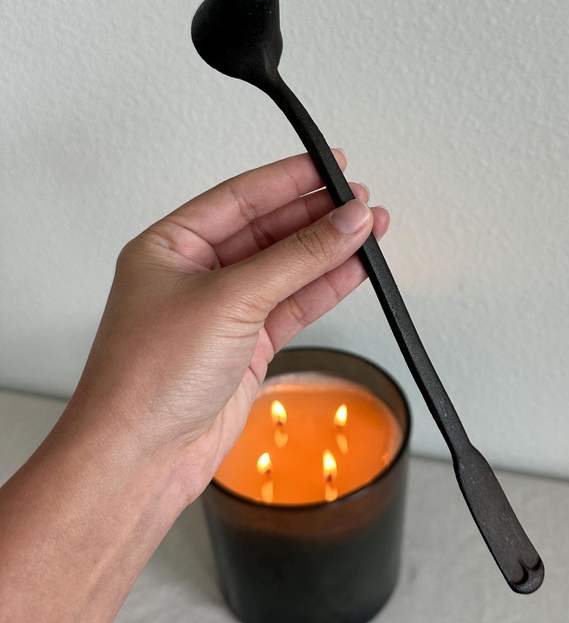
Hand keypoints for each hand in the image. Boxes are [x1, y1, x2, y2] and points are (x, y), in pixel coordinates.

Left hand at [68, 150, 387, 500]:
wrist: (141, 457)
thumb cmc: (149, 377)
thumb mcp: (229, 300)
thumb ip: (296, 258)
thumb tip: (346, 221)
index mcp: (171, 246)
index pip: (240, 197)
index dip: (289, 179)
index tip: (332, 165)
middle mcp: (196, 274)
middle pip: (268, 231)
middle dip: (316, 216)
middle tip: (361, 202)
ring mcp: (223, 312)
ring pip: (287, 269)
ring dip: (329, 251)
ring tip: (373, 230)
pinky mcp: (246, 346)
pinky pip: (294, 305)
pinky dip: (326, 288)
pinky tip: (355, 269)